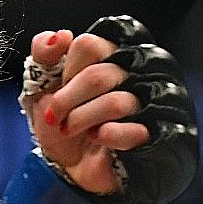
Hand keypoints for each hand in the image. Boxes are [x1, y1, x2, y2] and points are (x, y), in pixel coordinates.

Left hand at [3, 15, 199, 203]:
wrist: (75, 168)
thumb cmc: (65, 122)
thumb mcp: (43, 86)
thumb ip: (44, 53)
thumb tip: (59, 35)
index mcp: (116, 52)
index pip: (90, 45)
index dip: (67, 69)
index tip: (61, 87)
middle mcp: (141, 71)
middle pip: (100, 75)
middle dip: (68, 100)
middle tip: (56, 116)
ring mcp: (154, 103)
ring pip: (116, 103)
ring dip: (81, 120)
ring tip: (72, 129)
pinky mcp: (160, 134)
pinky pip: (133, 131)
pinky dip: (105, 135)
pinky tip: (97, 138)